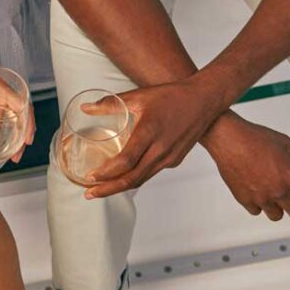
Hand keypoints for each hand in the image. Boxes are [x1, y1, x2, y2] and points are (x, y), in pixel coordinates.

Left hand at [84, 80, 215, 198]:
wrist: (204, 100)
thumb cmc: (171, 95)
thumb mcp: (138, 96)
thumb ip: (110, 103)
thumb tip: (85, 108)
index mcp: (149, 132)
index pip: (125, 161)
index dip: (106, 173)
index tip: (90, 177)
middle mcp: (161, 149)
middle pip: (131, 178)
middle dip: (108, 189)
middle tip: (89, 194)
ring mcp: (170, 158)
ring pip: (141, 179)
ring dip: (120, 186)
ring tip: (101, 189)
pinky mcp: (175, 160)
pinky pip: (151, 173)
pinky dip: (135, 178)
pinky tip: (123, 176)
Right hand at [202, 113, 289, 220]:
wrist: (230, 140)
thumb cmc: (255, 138)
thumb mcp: (283, 142)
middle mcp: (278, 191)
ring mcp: (261, 197)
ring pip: (276, 216)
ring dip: (278, 209)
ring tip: (275, 201)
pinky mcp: (244, 199)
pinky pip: (256, 211)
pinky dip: (259, 206)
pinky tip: (258, 196)